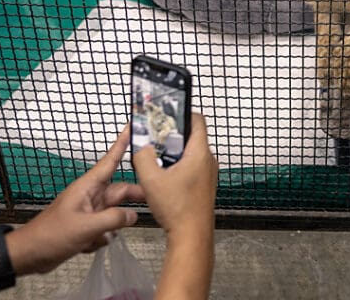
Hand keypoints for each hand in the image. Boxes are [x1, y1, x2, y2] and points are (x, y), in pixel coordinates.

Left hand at [7, 127, 145, 274]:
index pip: (109, 161)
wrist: (30, 255)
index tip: (132, 128)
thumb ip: (113, 219)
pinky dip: (101, 239)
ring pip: (115, 214)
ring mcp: (89, 213)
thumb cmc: (51, 235)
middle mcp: (91, 197)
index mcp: (87, 188)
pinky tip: (87, 245)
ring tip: (98, 237)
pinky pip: (106, 229)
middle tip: (154, 199)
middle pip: (120, 191)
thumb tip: (133, 215)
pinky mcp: (87, 228)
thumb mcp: (86, 227)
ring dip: (111, 227)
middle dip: (132, 198)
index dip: (121, 144)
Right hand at [133, 113, 216, 242]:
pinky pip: (191, 167)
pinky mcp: (204, 185)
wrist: (191, 235)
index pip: (197, 120)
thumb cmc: (178, 210)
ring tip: (156, 161)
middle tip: (155, 140)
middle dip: (172, 136)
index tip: (167, 114)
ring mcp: (208, 174)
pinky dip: (177, 167)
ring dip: (173, 154)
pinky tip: (163, 178)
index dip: (182, 113)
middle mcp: (208, 161)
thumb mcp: (151, 180)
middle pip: (191, 137)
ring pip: (190, 153)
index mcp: (200, 153)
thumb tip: (141, 146)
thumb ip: (142, 157)